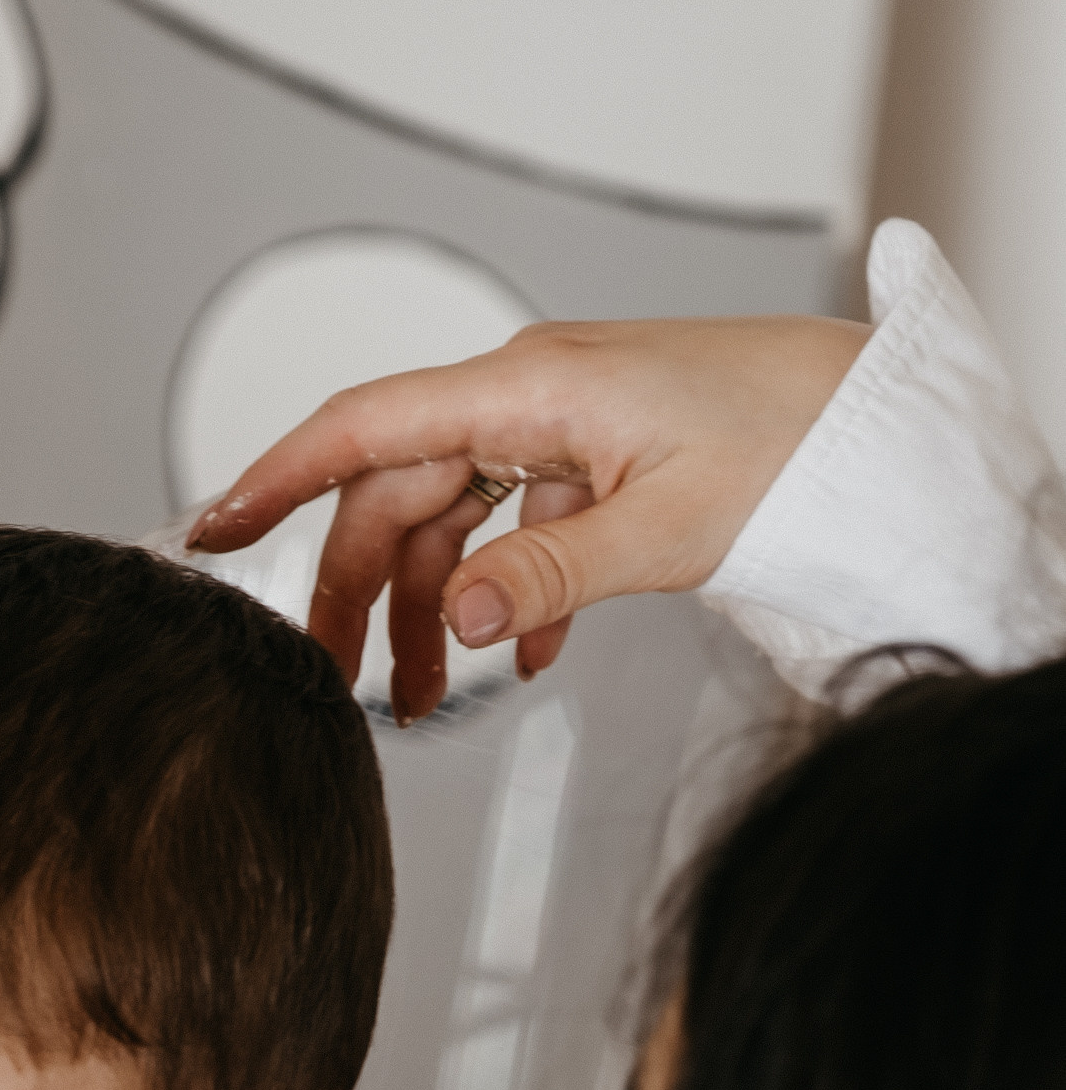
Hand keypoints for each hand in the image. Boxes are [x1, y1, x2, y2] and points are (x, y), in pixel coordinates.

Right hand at [188, 312, 868, 727]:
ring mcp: (563, 423)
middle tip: (332, 684)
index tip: (211, 527)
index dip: (276, 476)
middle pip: (398, 492)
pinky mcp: (597, 454)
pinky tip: (522, 659)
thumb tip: (456, 621)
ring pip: (454, 519)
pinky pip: (516, 524)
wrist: (880, 417)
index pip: (365, 425)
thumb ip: (550, 574)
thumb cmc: (795, 442)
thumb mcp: (667, 525)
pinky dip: (507, 596)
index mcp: (531, 387)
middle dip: (355, 590)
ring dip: (432, 612)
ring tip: (429, 702)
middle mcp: (533, 394)